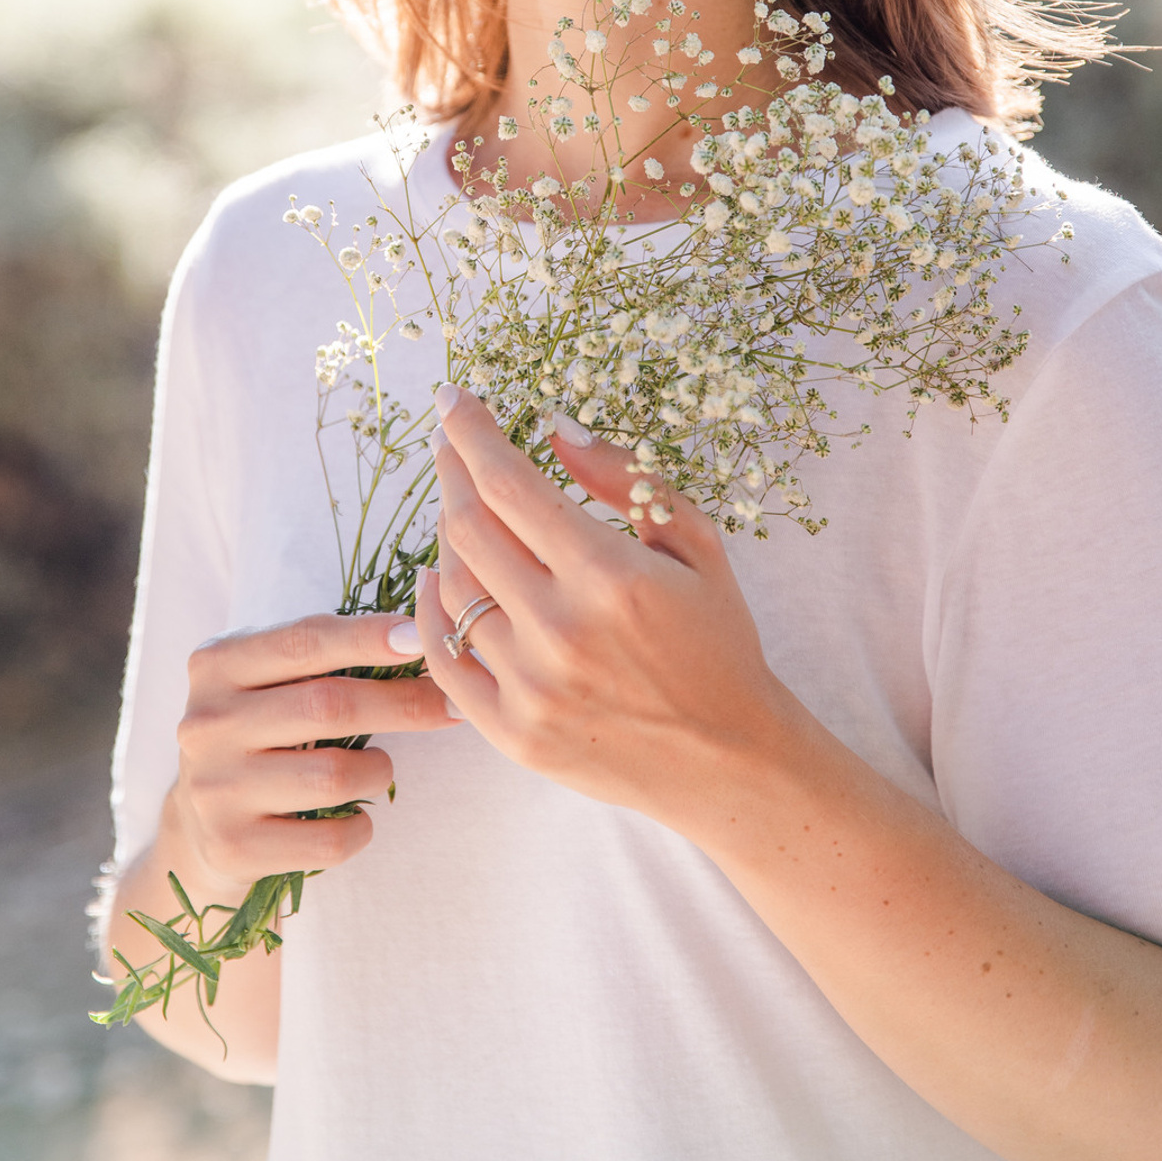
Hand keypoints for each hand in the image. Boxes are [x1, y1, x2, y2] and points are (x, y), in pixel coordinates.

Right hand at [169, 612, 460, 899]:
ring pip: (333, 775)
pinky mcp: (231, 847)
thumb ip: (326, 652)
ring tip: (379, 766)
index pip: (304, 640)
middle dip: (401, 703)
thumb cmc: (260, 732)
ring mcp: (214, 789)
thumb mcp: (271, 679)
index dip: (368, 637)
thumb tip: (424, 633)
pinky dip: (361, 827)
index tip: (421, 636)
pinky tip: (357, 815)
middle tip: (448, 704)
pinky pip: (329, 839)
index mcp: (217, 664)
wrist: (198, 824)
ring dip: (378, 769)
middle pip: (328, 706)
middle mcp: (206, 723)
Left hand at [417, 386, 801, 833]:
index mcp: (610, 576)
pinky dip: (431, 611)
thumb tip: (556, 429)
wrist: (730, 761)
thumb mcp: (697, 545)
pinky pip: (444, 659)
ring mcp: (531, 688)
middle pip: (468, 527)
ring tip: (459, 507)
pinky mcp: (512, 734)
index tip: (453, 399)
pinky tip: (439, 577)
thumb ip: (625, 480)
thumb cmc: (718, 641)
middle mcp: (562, 631)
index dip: (471, 432)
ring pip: (453, 588)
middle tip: (449, 442)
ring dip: (445, 534)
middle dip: (450, 470)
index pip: (509, 484)